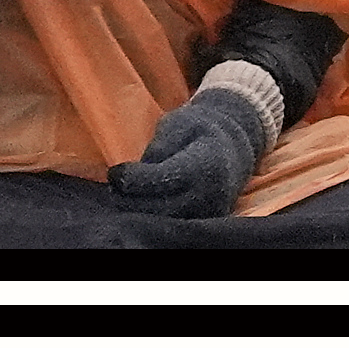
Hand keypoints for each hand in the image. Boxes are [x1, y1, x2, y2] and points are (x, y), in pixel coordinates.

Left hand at [109, 83, 268, 217]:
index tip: (114, 172)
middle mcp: (210, 191)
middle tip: (114, 187)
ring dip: (139, 210)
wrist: (234, 145)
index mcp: (205, 164)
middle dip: (129, 199)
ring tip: (125, 195)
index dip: (131, 179)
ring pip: (164, 219)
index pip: (161, 179)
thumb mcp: (179, 124)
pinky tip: (142, 202)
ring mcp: (210, 209)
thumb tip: (139, 170)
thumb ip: (160, 146)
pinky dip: (155, 215)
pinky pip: (175, 223)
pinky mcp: (207, 219)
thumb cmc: (201, 129)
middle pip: (159, 206)